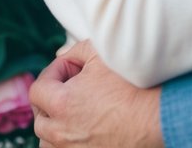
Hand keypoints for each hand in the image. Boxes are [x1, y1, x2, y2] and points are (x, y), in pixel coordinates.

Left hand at [31, 41, 162, 147]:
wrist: (154, 117)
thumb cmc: (130, 85)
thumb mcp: (102, 55)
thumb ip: (77, 52)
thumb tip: (68, 57)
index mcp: (61, 104)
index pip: (37, 89)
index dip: (52, 73)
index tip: (70, 68)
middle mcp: (60, 132)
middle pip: (40, 117)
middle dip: (51, 99)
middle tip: (71, 87)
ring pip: (48, 141)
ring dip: (55, 125)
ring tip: (74, 111)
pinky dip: (66, 141)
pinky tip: (83, 127)